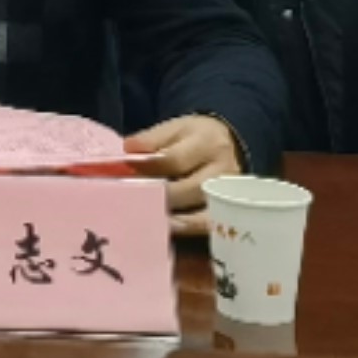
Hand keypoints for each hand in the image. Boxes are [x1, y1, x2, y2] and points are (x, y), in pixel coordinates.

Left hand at [126, 114, 242, 233]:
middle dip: (160, 197)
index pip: (175, 159)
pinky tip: (169, 229)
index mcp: (207, 141)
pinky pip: (208, 226)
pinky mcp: (230, 212)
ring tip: (150, 219)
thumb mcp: (176, 128)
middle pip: (188, 189)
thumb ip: (151, 139)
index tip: (127, 173)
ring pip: (200, 213)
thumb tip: (129, 150)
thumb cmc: (195, 138)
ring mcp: (229, 194)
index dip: (149, 168)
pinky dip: (188, 229)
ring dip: (173, 218)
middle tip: (134, 201)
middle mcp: (222, 169)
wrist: (230, 146)